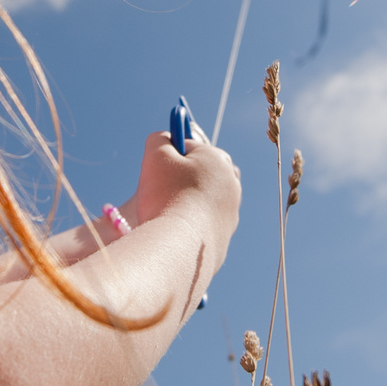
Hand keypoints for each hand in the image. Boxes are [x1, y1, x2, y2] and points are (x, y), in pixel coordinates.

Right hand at [127, 129, 240, 245]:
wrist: (179, 248)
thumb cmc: (166, 196)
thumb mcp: (155, 156)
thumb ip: (159, 140)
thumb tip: (164, 138)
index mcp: (218, 160)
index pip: (188, 148)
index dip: (167, 156)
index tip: (155, 168)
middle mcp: (231, 185)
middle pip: (199, 174)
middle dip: (180, 179)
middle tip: (159, 191)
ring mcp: (230, 215)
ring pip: (202, 202)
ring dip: (185, 204)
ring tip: (165, 214)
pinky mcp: (224, 240)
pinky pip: (202, 227)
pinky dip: (189, 228)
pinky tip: (174, 233)